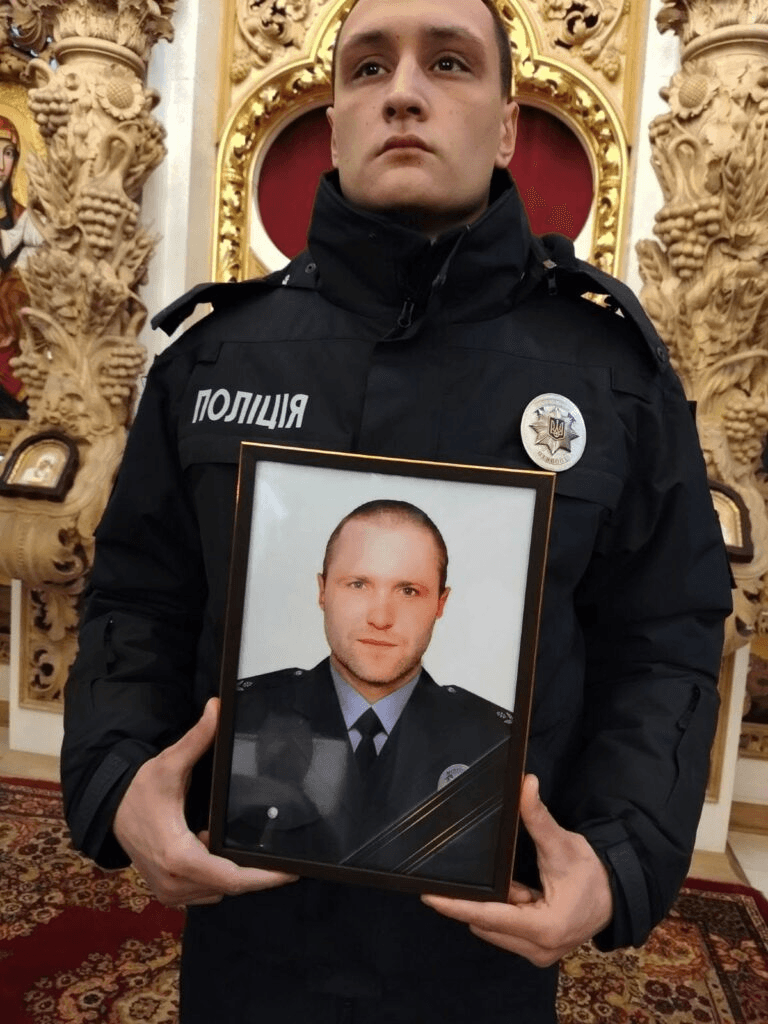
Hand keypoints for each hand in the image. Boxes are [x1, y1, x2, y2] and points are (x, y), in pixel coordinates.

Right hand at [113, 697, 297, 906]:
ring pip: (219, 891)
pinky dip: (217, 875)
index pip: (230, 877)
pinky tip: (217, 851)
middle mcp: (173, 881)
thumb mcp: (169, 762)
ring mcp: (169, 891)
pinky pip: (205, 891)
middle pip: (230, 887)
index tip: (289, 872)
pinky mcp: (168, 892)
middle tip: (287, 863)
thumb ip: (198, 737)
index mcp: (178, 856)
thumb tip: (218, 708)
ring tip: (247, 848)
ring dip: (235, 873)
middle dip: (259, 876)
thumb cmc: (140, 791)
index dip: (263, 877)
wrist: (110, 812)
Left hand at [421, 774, 612, 966]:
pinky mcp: (537, 951)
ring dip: (494, 904)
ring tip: (518, 882)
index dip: (457, 906)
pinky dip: (505, 908)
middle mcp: (539, 949)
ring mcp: (538, 954)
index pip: (489, 916)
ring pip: (494, 928)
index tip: (429, 897)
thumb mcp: (562, 844)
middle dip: (473, 900)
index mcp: (545, 928)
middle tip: (461, 875)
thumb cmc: (591, 872)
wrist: (616, 895)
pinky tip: (519, 891)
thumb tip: (525, 784)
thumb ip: (538, 817)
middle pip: (487, 924)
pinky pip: (505, 929)